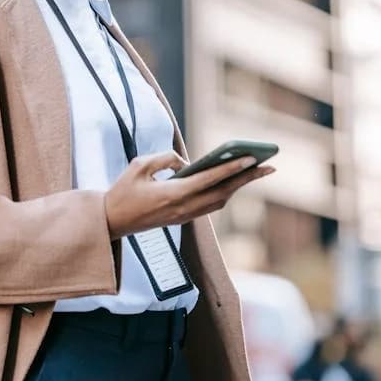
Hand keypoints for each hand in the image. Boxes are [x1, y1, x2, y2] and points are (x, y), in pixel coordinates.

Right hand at [104, 150, 275, 238]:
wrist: (111, 222)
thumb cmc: (122, 191)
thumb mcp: (139, 165)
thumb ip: (165, 158)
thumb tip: (185, 163)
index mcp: (172, 194)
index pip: (209, 180)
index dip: (231, 169)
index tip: (251, 159)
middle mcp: (183, 208)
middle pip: (223, 192)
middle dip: (247, 179)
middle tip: (269, 166)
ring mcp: (184, 216)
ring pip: (219, 201)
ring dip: (239, 187)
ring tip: (256, 172)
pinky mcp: (181, 219)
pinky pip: (210, 206)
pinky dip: (225, 193)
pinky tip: (232, 183)